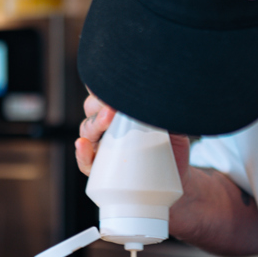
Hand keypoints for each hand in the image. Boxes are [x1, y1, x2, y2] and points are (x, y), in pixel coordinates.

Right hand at [74, 93, 190, 181]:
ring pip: (87, 131)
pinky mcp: (100, 170)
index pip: (104, 92)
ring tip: (107, 120)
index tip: (114, 81)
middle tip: (114, 105)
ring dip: (94, 124)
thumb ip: (168, 109)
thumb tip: (167, 94)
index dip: (103, 87)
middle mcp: (106, 125)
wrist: (175, 175)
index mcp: (119, 110)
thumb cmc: (172, 144)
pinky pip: (85, 161)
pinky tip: (83, 145)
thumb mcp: (174, 123)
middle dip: (99, 103)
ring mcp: (101, 146)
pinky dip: (82, 152)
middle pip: (91, 107)